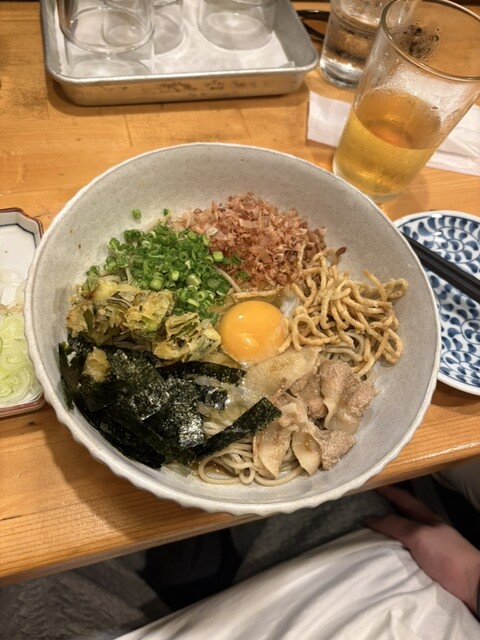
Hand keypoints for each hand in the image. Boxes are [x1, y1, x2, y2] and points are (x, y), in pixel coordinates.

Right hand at [367, 484, 479, 614]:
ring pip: (398, 537)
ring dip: (382, 535)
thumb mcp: (419, 535)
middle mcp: (424, 530)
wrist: (471, 584)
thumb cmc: (447, 554)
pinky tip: (377, 556)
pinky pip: (399, 556)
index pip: (403, 498)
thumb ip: (396, 525)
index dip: (388, 490)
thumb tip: (370, 518)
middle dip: (381, 512)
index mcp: (425, 517)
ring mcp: (424, 549)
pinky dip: (388, 554)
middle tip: (360, 510)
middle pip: (399, 517)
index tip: (369, 484)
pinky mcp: (422, 567)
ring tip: (362, 533)